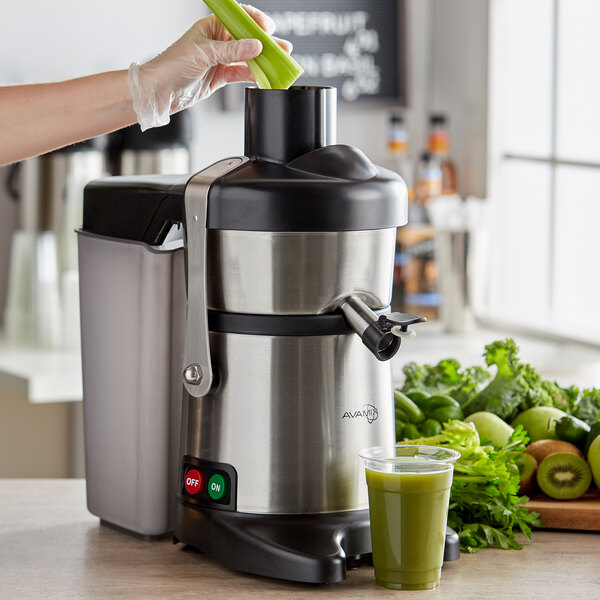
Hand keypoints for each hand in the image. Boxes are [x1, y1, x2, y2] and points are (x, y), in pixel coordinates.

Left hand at [129, 5, 289, 130]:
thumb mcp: (204, 54)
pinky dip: (253, 75)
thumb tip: (255, 46)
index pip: (238, 18)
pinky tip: (263, 76)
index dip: (255, 22)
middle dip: (265, 44)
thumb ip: (232, 51)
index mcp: (211, 27)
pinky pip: (241, 73)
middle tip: (282, 49)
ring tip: (278, 64)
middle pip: (246, 39)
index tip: (268, 29)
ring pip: (246, 58)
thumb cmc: (172, 66)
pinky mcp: (220, 76)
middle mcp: (217, 42)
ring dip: (262, 62)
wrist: (160, 91)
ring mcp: (220, 59)